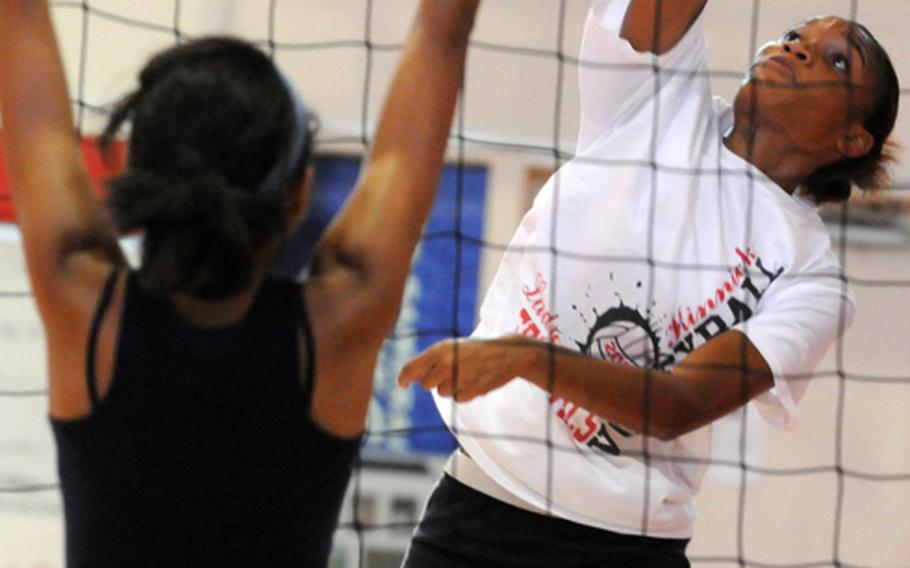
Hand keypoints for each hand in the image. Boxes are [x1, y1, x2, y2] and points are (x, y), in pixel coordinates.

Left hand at [398, 335, 536, 401]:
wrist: (508, 354)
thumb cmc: (476, 349)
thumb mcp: (452, 347)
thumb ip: (431, 360)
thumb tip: (411, 378)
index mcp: (439, 350)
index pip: (411, 369)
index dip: (404, 378)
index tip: (403, 384)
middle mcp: (446, 364)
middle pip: (426, 385)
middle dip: (434, 381)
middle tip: (449, 371)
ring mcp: (458, 379)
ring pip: (442, 393)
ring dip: (450, 386)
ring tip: (465, 373)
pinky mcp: (470, 391)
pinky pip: (457, 399)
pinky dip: (463, 392)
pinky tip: (474, 380)